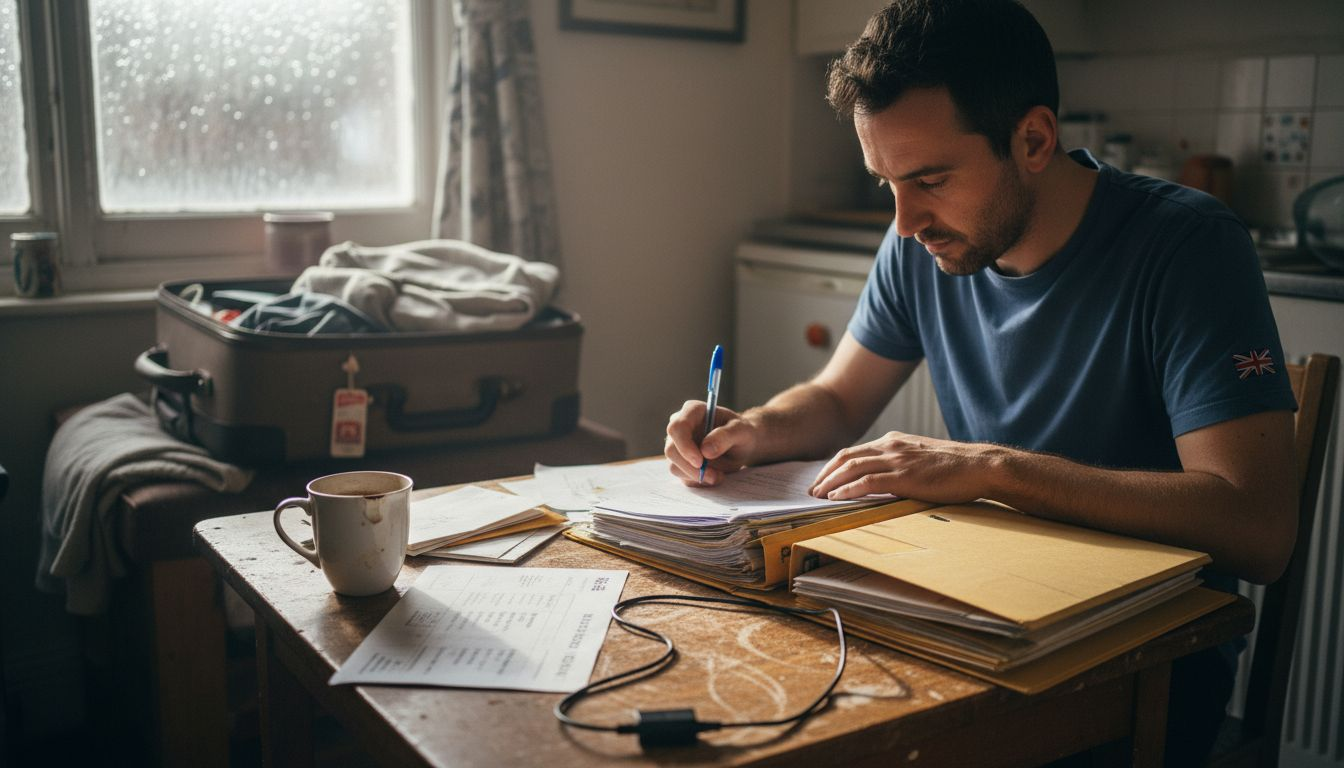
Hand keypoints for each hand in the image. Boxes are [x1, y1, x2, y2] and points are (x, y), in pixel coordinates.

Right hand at [664, 400, 759, 485]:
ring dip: (697, 476)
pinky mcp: (680, 461)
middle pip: (671, 450)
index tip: (700, 462)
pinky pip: (682, 476)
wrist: (743, 445)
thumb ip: (725, 436)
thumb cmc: (742, 432)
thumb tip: (705, 450)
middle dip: (691, 468)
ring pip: (674, 466)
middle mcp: (680, 426)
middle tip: (714, 476)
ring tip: (719, 475)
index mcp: (692, 411)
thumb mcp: (741, 431)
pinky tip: (714, 475)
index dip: (685, 446)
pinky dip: (698, 481)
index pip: (677, 428)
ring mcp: (678, 445)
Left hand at [809, 430, 1002, 502]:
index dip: (834, 466)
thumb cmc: (955, 467)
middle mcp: (891, 446)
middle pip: (846, 457)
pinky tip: (836, 498)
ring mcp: (897, 460)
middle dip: (825, 474)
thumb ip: (900, 464)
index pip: (854, 452)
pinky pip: (867, 481)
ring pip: (852, 468)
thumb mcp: (921, 459)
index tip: (822, 480)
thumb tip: (883, 481)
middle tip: (812, 490)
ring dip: (831, 482)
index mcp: (894, 442)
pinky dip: (848, 489)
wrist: (979, 466)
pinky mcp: (904, 476)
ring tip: (818, 495)